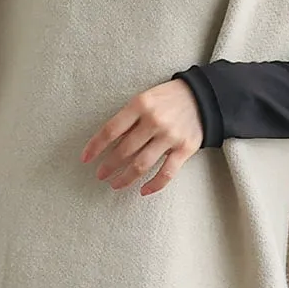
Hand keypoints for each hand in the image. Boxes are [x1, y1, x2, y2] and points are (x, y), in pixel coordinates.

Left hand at [81, 80, 203, 195]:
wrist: (203, 97)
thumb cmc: (167, 99)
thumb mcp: (145, 99)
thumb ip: (129, 119)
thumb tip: (109, 144)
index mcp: (140, 105)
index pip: (111, 130)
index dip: (95, 146)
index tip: (85, 159)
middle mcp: (154, 121)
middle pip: (124, 150)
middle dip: (109, 165)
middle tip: (100, 175)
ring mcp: (170, 136)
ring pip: (141, 164)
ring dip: (125, 178)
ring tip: (115, 184)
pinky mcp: (185, 149)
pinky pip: (166, 173)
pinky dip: (154, 185)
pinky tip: (143, 191)